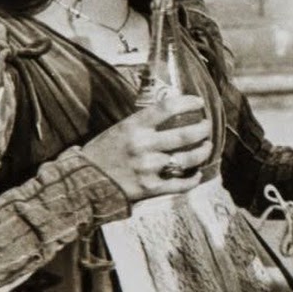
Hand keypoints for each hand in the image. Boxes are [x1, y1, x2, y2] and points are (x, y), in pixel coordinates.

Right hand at [81, 94, 213, 200]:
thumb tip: (171, 112)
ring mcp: (148, 168)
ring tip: (207, 147)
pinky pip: (180, 184)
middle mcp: (143, 146)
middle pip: (185, 135)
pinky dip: (193, 179)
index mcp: (133, 126)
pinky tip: (196, 173)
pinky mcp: (150, 189)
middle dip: (203, 129)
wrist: (84, 182)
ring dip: (203, 152)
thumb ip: (143, 123)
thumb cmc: (104, 152)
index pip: (166, 108)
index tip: (199, 102)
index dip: (187, 102)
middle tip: (207, 126)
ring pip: (187, 159)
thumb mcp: (120, 129)